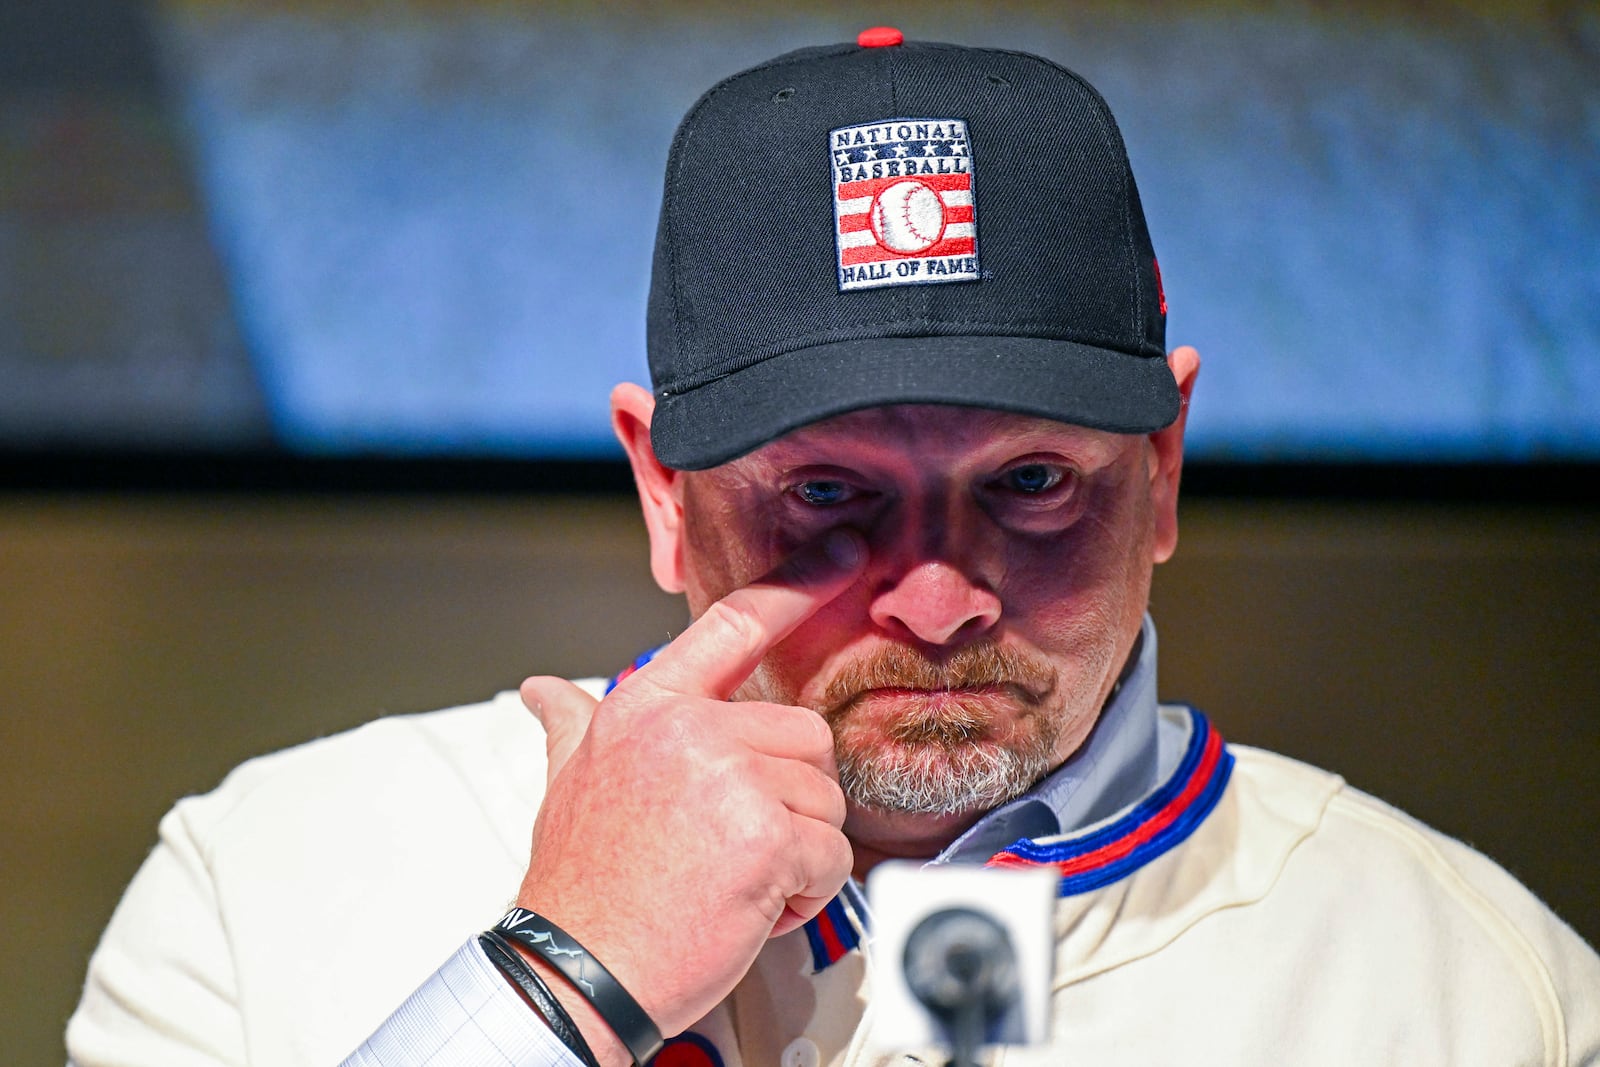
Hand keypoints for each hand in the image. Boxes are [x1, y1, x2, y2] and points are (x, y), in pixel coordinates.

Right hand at [515, 528, 863, 1051]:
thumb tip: (546, 692)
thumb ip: (572, 725)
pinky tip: (754, 907)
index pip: (733, 626)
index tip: (844, 554)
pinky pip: (832, 856)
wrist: (577, 971)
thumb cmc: (584, 886)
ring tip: (735, 878)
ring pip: (824, 799)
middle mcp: (688, 731)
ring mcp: (728, 780)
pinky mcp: (765, 838)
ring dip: (798, 851)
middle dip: (790, 799)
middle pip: (804, 735)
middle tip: (734, 846)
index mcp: (648, 708)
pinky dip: (808, 893)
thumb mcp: (569, 785)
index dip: (797, 585)